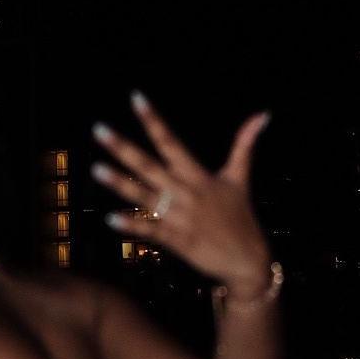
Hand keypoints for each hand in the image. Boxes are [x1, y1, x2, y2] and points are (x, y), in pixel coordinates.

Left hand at [91, 92, 272, 296]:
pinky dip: (132, 225)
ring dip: (119, 183)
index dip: (152, 120)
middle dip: (123, 148)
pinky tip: (111, 219)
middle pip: (148, 165)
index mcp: (197, 174)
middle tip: (99, 129)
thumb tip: (263, 114)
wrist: (248, 260)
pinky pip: (151, 230)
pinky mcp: (178, 240)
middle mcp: (186, 191)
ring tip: (96, 170)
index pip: (170, 141)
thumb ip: (245, 145)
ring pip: (144, 196)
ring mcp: (180, 216)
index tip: (135, 98)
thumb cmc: (241, 216)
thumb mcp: (241, 178)